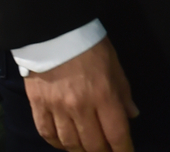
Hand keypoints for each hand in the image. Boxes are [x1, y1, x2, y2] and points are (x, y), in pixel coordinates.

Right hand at [24, 38, 138, 151]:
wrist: (54, 29)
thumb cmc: (89, 44)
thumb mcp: (114, 63)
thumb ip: (123, 92)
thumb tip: (132, 115)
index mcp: (103, 95)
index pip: (116, 134)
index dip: (123, 149)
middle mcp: (80, 107)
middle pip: (93, 144)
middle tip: (107, 151)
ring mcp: (56, 108)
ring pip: (70, 143)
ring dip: (80, 150)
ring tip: (87, 149)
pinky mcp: (38, 105)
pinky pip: (47, 134)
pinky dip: (57, 143)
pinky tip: (64, 143)